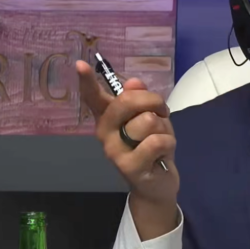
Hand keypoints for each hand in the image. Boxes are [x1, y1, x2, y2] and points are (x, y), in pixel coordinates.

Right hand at [76, 60, 179, 238]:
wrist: (157, 184)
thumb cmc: (152, 147)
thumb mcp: (152, 119)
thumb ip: (142, 101)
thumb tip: (134, 82)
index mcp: (108, 118)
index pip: (94, 97)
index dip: (87, 81)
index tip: (80, 64)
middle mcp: (105, 133)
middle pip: (127, 102)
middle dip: (153, 101)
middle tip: (161, 112)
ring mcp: (114, 151)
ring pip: (146, 121)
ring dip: (163, 128)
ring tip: (160, 140)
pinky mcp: (129, 166)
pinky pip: (156, 141)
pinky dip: (168, 143)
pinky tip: (164, 154)